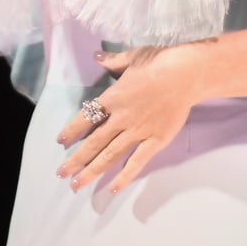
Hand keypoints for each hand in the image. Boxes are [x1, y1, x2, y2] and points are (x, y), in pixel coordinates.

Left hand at [55, 45, 200, 194]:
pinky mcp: (155, 141)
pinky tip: (112, 189)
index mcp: (113, 97)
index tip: (60, 141)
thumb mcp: (132, 57)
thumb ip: (112, 60)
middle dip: (75, 160)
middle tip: (61, 173)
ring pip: (110, 155)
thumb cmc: (159, 62)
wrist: (186, 74)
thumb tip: (96, 56)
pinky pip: (137, 162)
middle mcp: (121, 118)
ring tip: (76, 185)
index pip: (86, 117)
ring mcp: (137, 132)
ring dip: (92, 171)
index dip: (72, 130)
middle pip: (94, 142)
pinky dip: (124, 176)